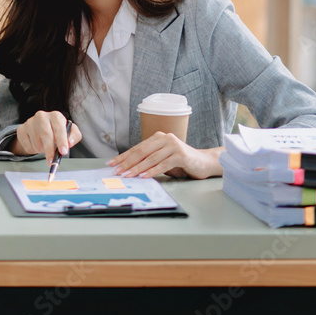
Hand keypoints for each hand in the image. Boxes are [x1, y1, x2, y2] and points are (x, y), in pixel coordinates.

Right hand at [12, 110, 81, 163]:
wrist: (39, 129)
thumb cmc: (56, 131)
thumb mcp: (68, 131)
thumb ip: (74, 136)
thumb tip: (70, 143)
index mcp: (55, 116)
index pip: (59, 127)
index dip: (61, 140)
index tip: (63, 152)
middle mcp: (42, 116)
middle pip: (46, 134)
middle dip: (50, 150)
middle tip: (52, 161)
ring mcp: (30, 122)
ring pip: (36, 142)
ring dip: (42, 150)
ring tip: (45, 148)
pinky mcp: (22, 129)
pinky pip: (28, 145)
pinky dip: (33, 150)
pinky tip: (36, 145)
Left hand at [107, 133, 222, 179]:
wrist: (203, 162)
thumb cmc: (181, 162)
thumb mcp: (162, 159)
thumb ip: (149, 160)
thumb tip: (129, 169)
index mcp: (157, 137)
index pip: (137, 148)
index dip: (123, 156)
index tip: (112, 164)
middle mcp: (164, 138)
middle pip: (141, 152)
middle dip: (127, 162)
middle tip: (117, 171)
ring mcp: (173, 145)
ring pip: (150, 158)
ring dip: (137, 168)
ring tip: (127, 175)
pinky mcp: (180, 155)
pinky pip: (163, 164)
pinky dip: (152, 171)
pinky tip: (144, 176)